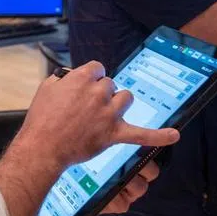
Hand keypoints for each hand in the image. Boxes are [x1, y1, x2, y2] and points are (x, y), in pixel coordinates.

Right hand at [0, 61, 179, 215]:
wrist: (43, 147)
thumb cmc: (42, 119)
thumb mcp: (47, 87)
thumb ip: (64, 77)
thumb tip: (73, 77)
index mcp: (82, 77)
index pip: (98, 68)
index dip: (91, 79)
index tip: (84, 90)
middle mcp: (99, 91)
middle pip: (111, 84)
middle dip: (101, 94)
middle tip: (85, 110)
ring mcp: (108, 112)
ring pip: (125, 98)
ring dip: (117, 104)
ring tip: (103, 115)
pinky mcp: (114, 133)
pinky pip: (142, 134)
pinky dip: (159, 136)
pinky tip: (174, 135)